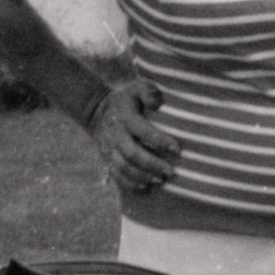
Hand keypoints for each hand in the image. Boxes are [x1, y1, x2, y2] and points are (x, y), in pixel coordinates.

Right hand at [88, 78, 179, 192]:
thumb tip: (156, 103)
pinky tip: (145, 186)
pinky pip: (116, 174)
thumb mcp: (136, 88)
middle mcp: (115, 134)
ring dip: (142, 176)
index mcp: (125, 117)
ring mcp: (109, 148)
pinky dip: (130, 183)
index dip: (160, 140)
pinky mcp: (107, 158)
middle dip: (152, 164)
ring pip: (124, 167)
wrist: (97, 110)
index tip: (177, 149)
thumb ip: (149, 92)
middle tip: (171, 171)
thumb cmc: (126, 99)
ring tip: (160, 179)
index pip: (142, 130)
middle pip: (132, 153)